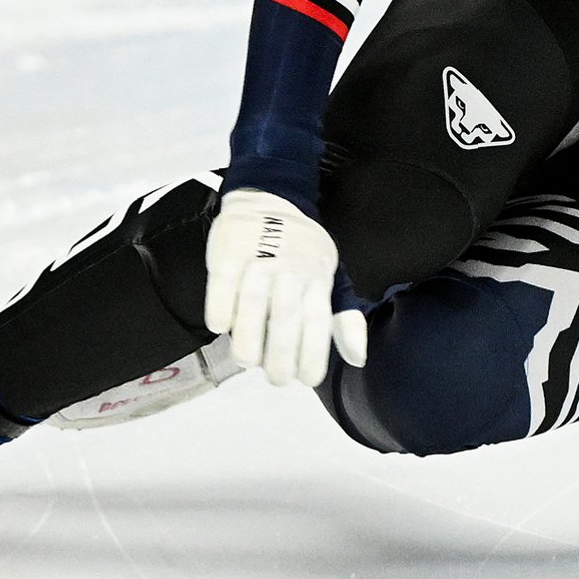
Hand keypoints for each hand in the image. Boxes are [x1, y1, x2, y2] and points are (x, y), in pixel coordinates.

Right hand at [203, 189, 366, 384]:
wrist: (268, 199)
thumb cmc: (302, 251)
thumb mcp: (331, 277)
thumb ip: (343, 318)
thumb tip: (358, 359)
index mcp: (317, 278)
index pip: (318, 322)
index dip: (314, 354)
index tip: (307, 380)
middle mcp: (290, 270)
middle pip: (285, 319)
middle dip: (281, 357)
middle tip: (275, 379)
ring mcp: (258, 259)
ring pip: (251, 305)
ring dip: (248, 340)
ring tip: (247, 361)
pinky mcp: (228, 251)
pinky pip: (221, 285)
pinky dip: (220, 310)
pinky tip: (221, 328)